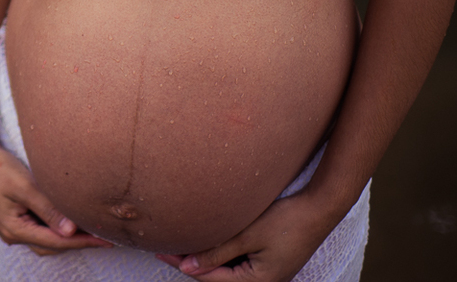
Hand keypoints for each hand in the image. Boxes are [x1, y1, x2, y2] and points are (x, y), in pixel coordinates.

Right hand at [0, 135, 112, 254]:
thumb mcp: (24, 185)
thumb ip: (48, 208)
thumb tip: (71, 231)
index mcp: (14, 229)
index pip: (57, 242)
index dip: (84, 241)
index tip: (106, 240)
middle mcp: (12, 233)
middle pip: (52, 245)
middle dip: (78, 242)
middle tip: (105, 235)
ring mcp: (11, 226)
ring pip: (46, 238)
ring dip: (67, 236)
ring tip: (91, 228)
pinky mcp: (13, 216)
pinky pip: (39, 228)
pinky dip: (56, 226)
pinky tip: (68, 218)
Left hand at [154, 192, 336, 281]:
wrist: (320, 208)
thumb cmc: (286, 220)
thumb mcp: (247, 235)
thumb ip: (217, 253)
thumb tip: (186, 267)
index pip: (212, 279)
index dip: (184, 265)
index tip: (162, 251)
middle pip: (218, 278)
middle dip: (192, 264)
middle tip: (165, 248)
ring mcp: (268, 273)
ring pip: (227, 271)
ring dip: (206, 259)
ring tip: (181, 244)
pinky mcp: (269, 262)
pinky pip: (238, 263)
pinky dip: (221, 255)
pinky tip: (206, 242)